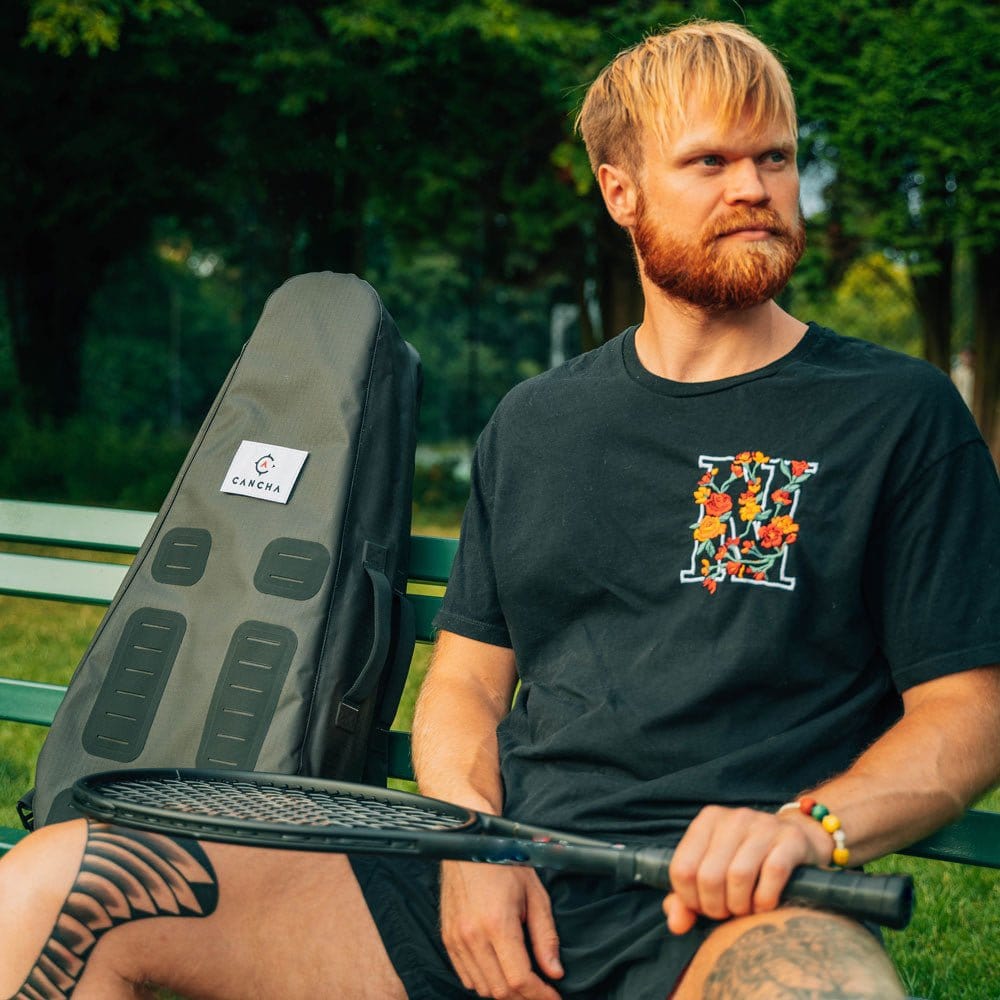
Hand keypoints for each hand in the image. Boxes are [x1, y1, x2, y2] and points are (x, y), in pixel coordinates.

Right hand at [440, 860, 562, 998]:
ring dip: (505, 993)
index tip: (555, 998)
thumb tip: (554, 972)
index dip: (540, 996)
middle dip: (525, 998)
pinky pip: (466, 976)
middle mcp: (472, 936)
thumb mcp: (534, 894)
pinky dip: (484, 983)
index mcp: (497, 924)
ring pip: (482, 988)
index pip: (519, 979)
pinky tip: (500, 973)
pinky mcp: (448, 938)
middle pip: (500, 990)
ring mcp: (456, 939)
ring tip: (524, 985)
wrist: (469, 845)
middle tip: (543, 993)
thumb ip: (545, 936)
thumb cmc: (504, 863)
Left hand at [663, 805, 831, 934]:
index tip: (705, 908)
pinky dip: (765, 899)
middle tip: (728, 912)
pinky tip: (765, 905)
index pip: (681, 869)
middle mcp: (733, 818)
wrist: (799, 843)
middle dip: (716, 907)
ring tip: (745, 910)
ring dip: (741, 906)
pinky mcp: (791, 839)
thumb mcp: (713, 875)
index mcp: (707, 821)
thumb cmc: (748, 864)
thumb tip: (676, 925)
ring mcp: (763, 825)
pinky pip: (772, 874)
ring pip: (738, 875)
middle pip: (709, 876)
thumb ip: (686, 900)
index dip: (691, 899)